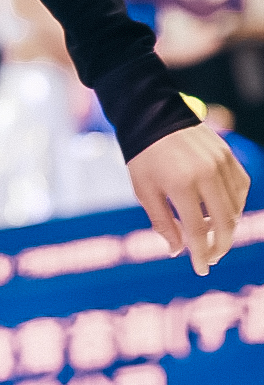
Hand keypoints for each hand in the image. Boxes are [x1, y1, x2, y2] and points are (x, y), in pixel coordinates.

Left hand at [126, 123, 249, 277]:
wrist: (152, 115)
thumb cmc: (142, 156)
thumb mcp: (144, 191)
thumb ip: (161, 222)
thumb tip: (177, 251)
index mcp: (181, 185)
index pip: (199, 230)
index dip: (201, 254)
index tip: (201, 269)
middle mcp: (206, 174)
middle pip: (225, 222)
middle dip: (220, 246)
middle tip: (211, 257)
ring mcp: (220, 163)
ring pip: (236, 206)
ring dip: (228, 227)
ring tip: (213, 236)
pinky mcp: (227, 155)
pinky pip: (241, 187)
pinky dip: (236, 204)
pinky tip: (224, 213)